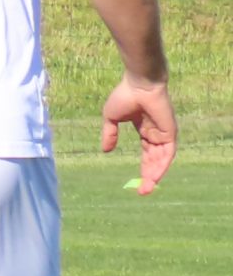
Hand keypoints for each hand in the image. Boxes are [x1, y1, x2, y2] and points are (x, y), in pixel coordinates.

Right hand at [102, 76, 176, 194]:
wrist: (138, 83)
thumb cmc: (125, 95)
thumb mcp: (111, 119)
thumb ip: (109, 135)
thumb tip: (106, 151)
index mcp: (145, 129)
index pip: (147, 152)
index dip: (143, 167)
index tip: (137, 182)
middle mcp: (157, 133)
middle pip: (155, 159)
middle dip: (149, 175)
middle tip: (142, 191)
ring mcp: (164, 132)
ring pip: (162, 159)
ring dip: (155, 175)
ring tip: (146, 189)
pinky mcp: (170, 132)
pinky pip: (167, 153)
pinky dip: (162, 166)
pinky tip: (154, 177)